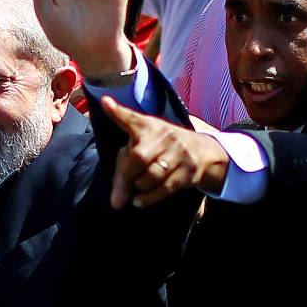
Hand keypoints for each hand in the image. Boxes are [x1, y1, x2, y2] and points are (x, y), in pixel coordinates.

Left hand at [102, 97, 228, 208]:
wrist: (201, 150)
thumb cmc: (159, 148)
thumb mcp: (140, 148)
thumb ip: (122, 171)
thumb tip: (116, 203)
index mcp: (147, 126)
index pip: (131, 118)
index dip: (117, 112)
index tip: (105, 103)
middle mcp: (164, 136)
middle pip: (138, 157)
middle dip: (127, 174)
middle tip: (128, 179)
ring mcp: (178, 153)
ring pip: (151, 176)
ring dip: (139, 186)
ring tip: (138, 185)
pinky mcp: (188, 171)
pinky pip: (164, 189)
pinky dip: (148, 199)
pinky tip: (139, 201)